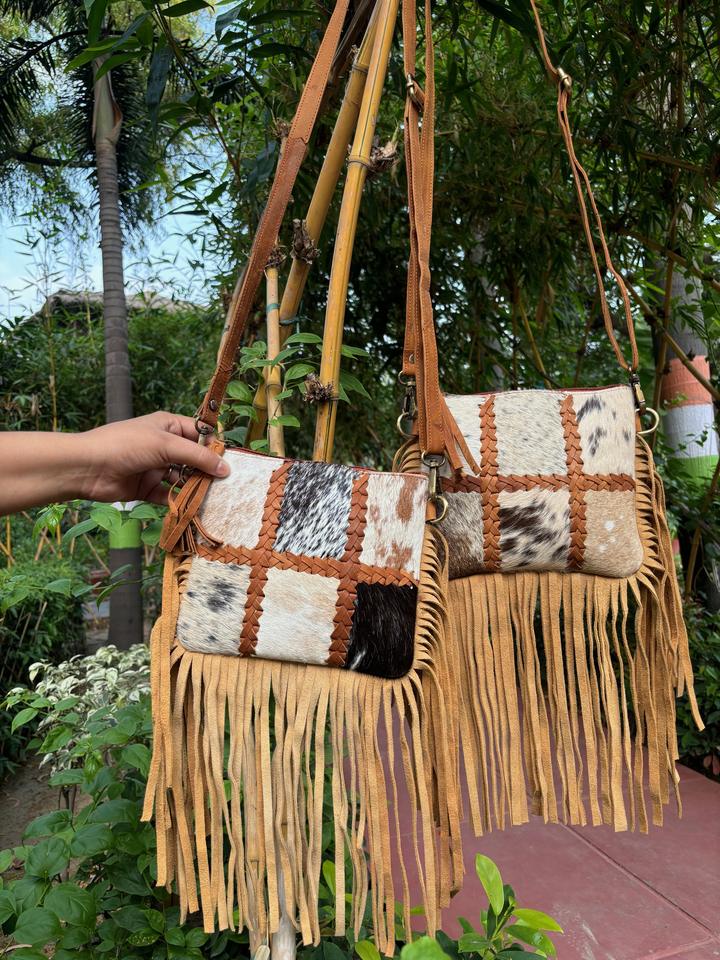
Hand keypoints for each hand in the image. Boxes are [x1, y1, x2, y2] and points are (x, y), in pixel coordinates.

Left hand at [77, 412, 229, 505]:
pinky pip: (169, 496)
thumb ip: (197, 457)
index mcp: (168, 426)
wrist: (87, 467)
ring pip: (183, 479)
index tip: (232, 463)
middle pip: (193, 459)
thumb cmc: (125, 445)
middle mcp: (163, 445)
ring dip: (196, 489)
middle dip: (208, 471)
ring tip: (214, 500)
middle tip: (228, 486)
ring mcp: (155, 467)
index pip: (200, 435)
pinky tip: (193, 510)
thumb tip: (225, 468)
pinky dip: (179, 503)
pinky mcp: (146, 488)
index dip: (215, 448)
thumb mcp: (166, 445)